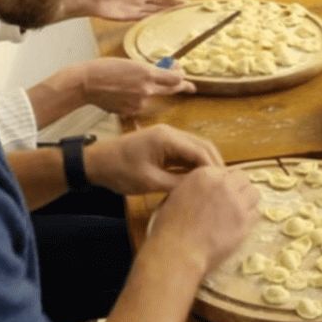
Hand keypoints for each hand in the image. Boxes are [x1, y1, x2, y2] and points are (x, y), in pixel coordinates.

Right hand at [80, 57, 194, 115]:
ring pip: (152, 97)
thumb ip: (148, 71)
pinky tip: (121, 93)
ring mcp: (139, 103)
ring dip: (149, 92)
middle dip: (182, 87)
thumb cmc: (105, 68)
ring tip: (130, 84)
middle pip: (171, 90)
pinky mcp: (130, 111)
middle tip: (190, 87)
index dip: (182, 77)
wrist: (87, 83)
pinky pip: (139, 105)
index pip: (175, 78)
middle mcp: (147, 90)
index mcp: (147, 74)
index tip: (185, 77)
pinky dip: (135, 100)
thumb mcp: (130, 63)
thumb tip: (161, 74)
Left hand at [85, 124, 223, 194]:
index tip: (224, 187)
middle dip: (214, 165)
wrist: (96, 162)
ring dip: (205, 165)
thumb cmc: (120, 171)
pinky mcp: (162, 144)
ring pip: (195, 149)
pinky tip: (198, 181)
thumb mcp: (150, 181)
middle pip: (203, 146)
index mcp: (168, 138)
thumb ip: (177, 183)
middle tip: (224, 187)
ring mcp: (167, 137)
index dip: (214, 169)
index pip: (201, 151)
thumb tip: (201, 189)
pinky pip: (184, 153)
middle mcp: (171, 133)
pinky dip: (193, 165)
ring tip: (214, 186)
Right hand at [149, 167, 259, 272]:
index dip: (223, 181)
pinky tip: (238, 225)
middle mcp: (223, 184)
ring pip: (254, 193)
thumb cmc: (170, 226)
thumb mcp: (176, 195)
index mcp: (204, 174)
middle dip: (237, 187)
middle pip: (242, 178)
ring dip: (247, 200)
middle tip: (230, 202)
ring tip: (237, 212)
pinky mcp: (246, 222)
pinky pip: (256, 213)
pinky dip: (250, 217)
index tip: (219, 192)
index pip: (225, 170)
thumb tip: (203, 189)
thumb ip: (195, 187)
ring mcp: (237, 203)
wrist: (178, 251)